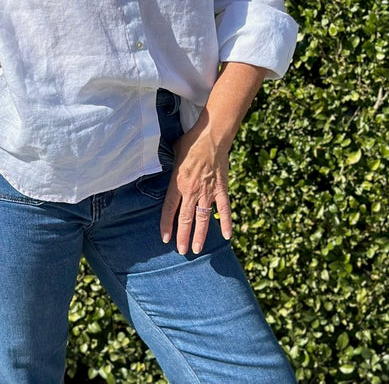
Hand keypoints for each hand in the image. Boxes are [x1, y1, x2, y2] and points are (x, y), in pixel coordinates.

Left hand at [160, 122, 231, 254]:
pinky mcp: (221, 189)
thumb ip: (169, 166)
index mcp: (178, 182)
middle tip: (181, 251)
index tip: (165, 238)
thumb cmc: (191, 142)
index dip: (167, 225)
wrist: (212, 136)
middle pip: (185, 218)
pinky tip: (227, 236)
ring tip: (196, 249)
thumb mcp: (173, 152)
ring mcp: (208, 191)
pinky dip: (226, 222)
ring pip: (203, 218)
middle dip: (183, 236)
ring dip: (200, 235)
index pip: (169, 209)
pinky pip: (224, 209)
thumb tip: (162, 167)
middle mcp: (192, 190)